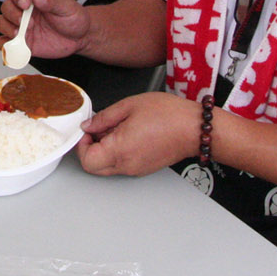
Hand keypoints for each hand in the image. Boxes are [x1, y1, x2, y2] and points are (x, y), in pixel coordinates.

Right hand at [0, 0, 90, 59]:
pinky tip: (16, 46)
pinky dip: (5, 45)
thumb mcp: (67, 6)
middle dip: (12, 14)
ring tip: (19, 34)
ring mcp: (21, 27)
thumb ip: (52, 1)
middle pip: (6, 7)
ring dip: (5, 28)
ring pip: (0, 23)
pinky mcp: (22, 42)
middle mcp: (24, 11)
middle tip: (26, 23)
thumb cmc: (73, 18)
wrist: (79, 38)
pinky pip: (4, 43)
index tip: (25, 4)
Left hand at [76, 93, 201, 175]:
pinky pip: (122, 165)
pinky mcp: (144, 168)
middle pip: (95, 167)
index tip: (88, 131)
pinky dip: (118, 152)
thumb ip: (104, 117)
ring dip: (105, 150)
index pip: (87, 160)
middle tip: (99, 130)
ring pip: (108, 166)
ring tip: (118, 129)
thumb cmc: (169, 115)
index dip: (82, 144)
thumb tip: (89, 125)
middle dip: (91, 148)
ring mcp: (136, 169)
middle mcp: (127, 165)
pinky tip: (129, 135)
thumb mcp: (129, 106)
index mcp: (120, 150)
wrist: (195, 128)